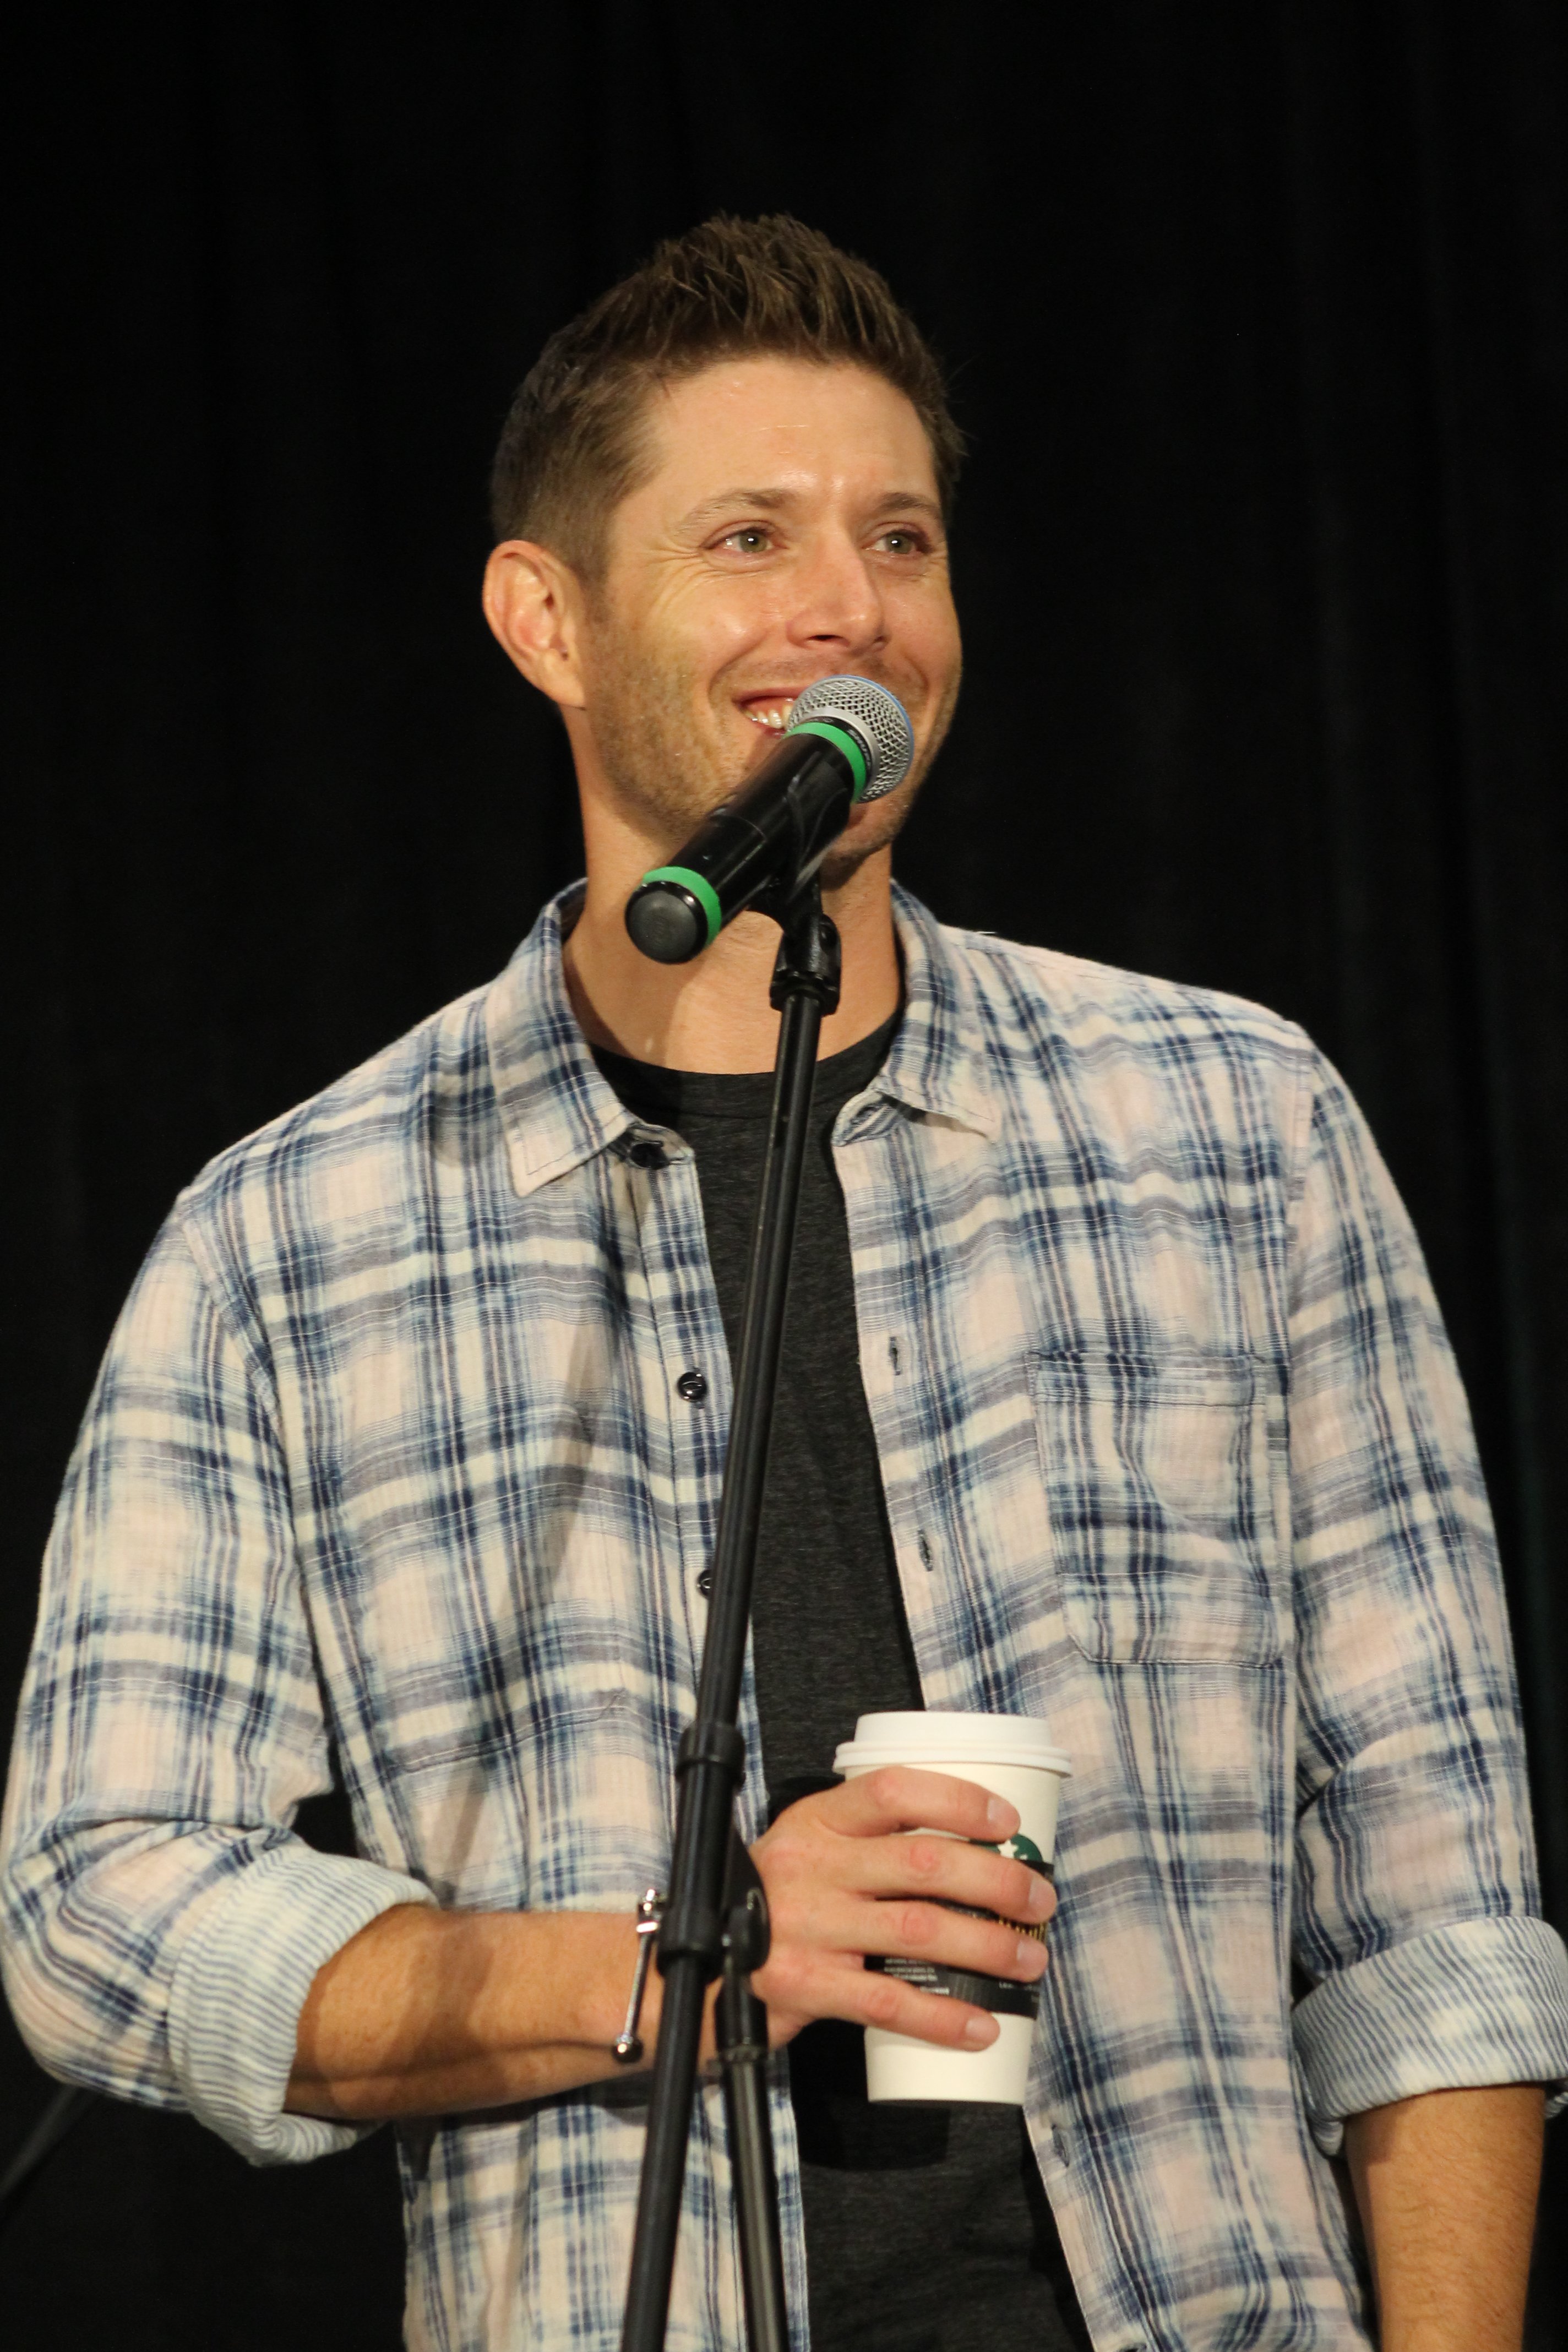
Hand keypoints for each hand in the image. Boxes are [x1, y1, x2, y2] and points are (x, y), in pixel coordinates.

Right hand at [748, 1767, 1055, 2050]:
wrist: (695, 1969)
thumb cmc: (767, 1903)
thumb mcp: (805, 1849)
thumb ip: (864, 1842)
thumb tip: (965, 1850)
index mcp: (817, 1821)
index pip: (893, 1791)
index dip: (958, 1801)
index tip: (1007, 1822)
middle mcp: (814, 1867)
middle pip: (922, 1861)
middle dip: (996, 1880)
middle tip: (1038, 1900)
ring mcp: (809, 1927)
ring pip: (918, 1928)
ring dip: (986, 1946)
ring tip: (1028, 1959)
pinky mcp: (807, 1987)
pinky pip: (888, 2002)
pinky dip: (941, 2018)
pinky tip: (979, 2026)